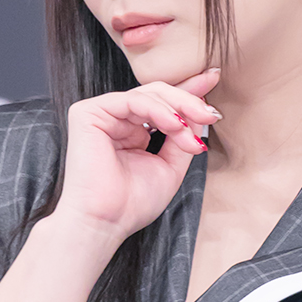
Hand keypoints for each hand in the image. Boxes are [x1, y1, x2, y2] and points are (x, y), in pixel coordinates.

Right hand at [53, 66, 221, 239]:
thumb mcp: (170, 166)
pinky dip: (157, 110)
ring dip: (178, 109)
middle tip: (210, 114)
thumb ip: (183, 138)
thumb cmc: (132, 203)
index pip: (163, 103)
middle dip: (189, 100)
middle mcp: (117, 120)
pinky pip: (131, 100)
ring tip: (191, 128)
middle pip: (159, 94)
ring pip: (148, 94)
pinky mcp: (88, 113)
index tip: (213, 79)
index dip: (188, 91)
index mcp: (133, 131)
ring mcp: (102, 114)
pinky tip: (175, 124)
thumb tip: (202, 113)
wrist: (105, 222)